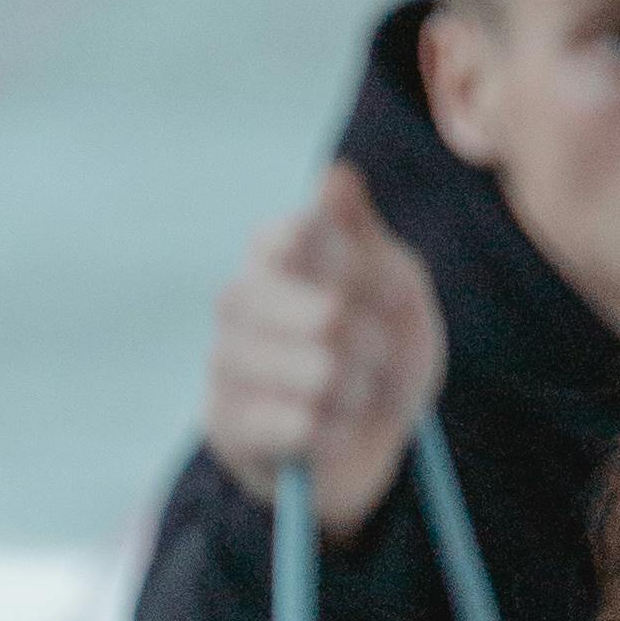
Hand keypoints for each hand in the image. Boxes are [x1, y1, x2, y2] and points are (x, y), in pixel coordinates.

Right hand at [202, 163, 444, 536]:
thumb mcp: (396, 286)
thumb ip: (364, 234)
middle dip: (376, 346)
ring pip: (323, 374)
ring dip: (361, 394)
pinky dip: (340, 434)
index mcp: (273, 252)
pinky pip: (307, 427)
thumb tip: (337, 175)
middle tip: (374, 358)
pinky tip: (333, 432)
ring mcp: (223, 360)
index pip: (306, 236)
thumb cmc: (381, 353)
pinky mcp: (226, 424)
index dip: (366, 275)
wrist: (371, 446)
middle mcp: (236, 298)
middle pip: (329, 314)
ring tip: (353, 396)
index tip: (388, 294)